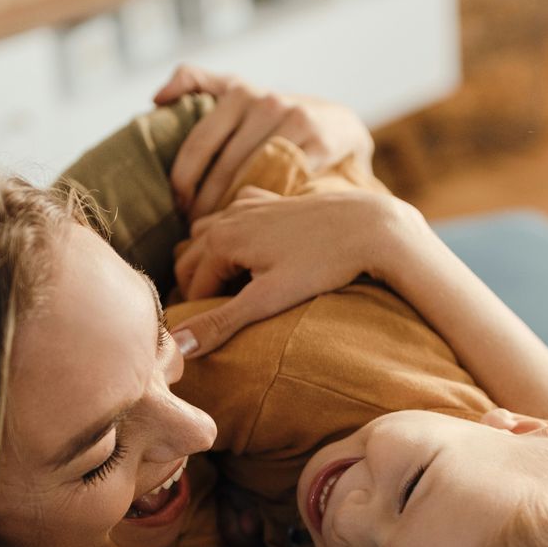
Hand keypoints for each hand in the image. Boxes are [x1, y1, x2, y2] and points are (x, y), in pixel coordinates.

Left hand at [152, 65, 373, 220]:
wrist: (338, 125)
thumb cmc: (273, 116)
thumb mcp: (237, 90)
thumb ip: (197, 83)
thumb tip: (156, 98)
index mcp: (238, 92)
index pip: (199, 142)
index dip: (184, 179)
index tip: (178, 205)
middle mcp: (266, 101)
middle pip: (225, 165)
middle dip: (204, 201)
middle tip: (194, 227)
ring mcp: (297, 120)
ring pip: (253, 177)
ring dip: (231, 209)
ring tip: (217, 231)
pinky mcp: (321, 142)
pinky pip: (286, 182)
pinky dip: (267, 205)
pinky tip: (255, 223)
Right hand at [169, 186, 431, 356]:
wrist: (369, 227)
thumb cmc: (321, 265)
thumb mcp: (268, 300)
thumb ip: (220, 323)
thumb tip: (177, 347)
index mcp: (220, 240)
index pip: (191, 287)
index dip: (202, 314)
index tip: (218, 335)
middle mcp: (227, 217)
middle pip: (191, 260)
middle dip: (199, 287)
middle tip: (222, 318)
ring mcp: (247, 204)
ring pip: (208, 235)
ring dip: (211, 262)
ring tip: (233, 292)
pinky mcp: (268, 200)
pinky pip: (233, 216)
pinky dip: (231, 236)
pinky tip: (252, 255)